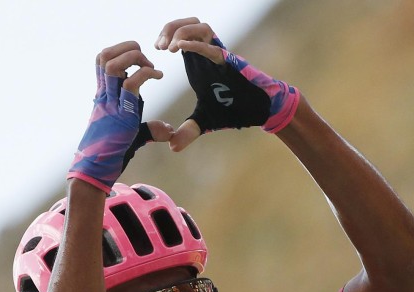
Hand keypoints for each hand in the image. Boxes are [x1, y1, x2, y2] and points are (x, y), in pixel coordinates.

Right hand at [67, 41, 172, 191]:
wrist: (94, 170)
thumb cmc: (110, 154)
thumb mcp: (132, 135)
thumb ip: (149, 129)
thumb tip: (168, 131)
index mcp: (103, 95)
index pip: (102, 60)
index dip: (120, 51)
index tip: (139, 61)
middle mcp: (104, 95)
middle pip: (105, 56)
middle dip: (128, 49)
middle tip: (147, 60)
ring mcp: (110, 104)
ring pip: (113, 65)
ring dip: (135, 58)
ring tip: (151, 67)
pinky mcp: (120, 115)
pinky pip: (130, 84)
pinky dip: (147, 74)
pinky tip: (159, 76)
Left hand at [155, 18, 299, 151]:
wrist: (258, 111)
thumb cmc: (234, 110)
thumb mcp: (204, 121)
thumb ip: (188, 131)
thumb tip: (172, 147)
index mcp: (199, 61)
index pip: (180, 35)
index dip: (165, 36)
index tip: (154, 51)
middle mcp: (208, 53)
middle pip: (188, 22)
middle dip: (170, 27)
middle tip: (159, 46)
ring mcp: (220, 54)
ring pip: (200, 25)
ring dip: (182, 31)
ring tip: (169, 48)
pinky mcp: (230, 61)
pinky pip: (212, 45)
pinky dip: (195, 44)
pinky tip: (180, 48)